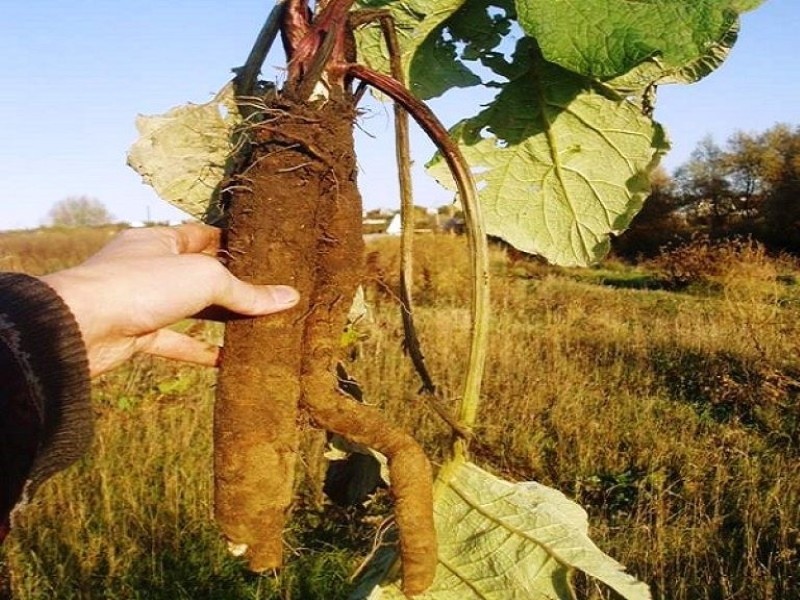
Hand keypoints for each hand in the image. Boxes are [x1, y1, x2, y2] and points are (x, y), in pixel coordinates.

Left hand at [40, 223, 298, 376]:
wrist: (80, 328)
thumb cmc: (140, 285)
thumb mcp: (206, 279)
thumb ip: (247, 291)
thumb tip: (289, 297)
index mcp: (161, 240)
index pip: (204, 235)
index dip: (233, 241)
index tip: (265, 252)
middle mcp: (151, 267)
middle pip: (200, 273)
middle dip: (233, 283)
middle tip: (270, 291)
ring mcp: (144, 302)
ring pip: (190, 309)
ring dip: (221, 318)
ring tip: (258, 324)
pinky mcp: (138, 334)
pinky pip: (176, 342)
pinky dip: (201, 350)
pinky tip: (229, 360)